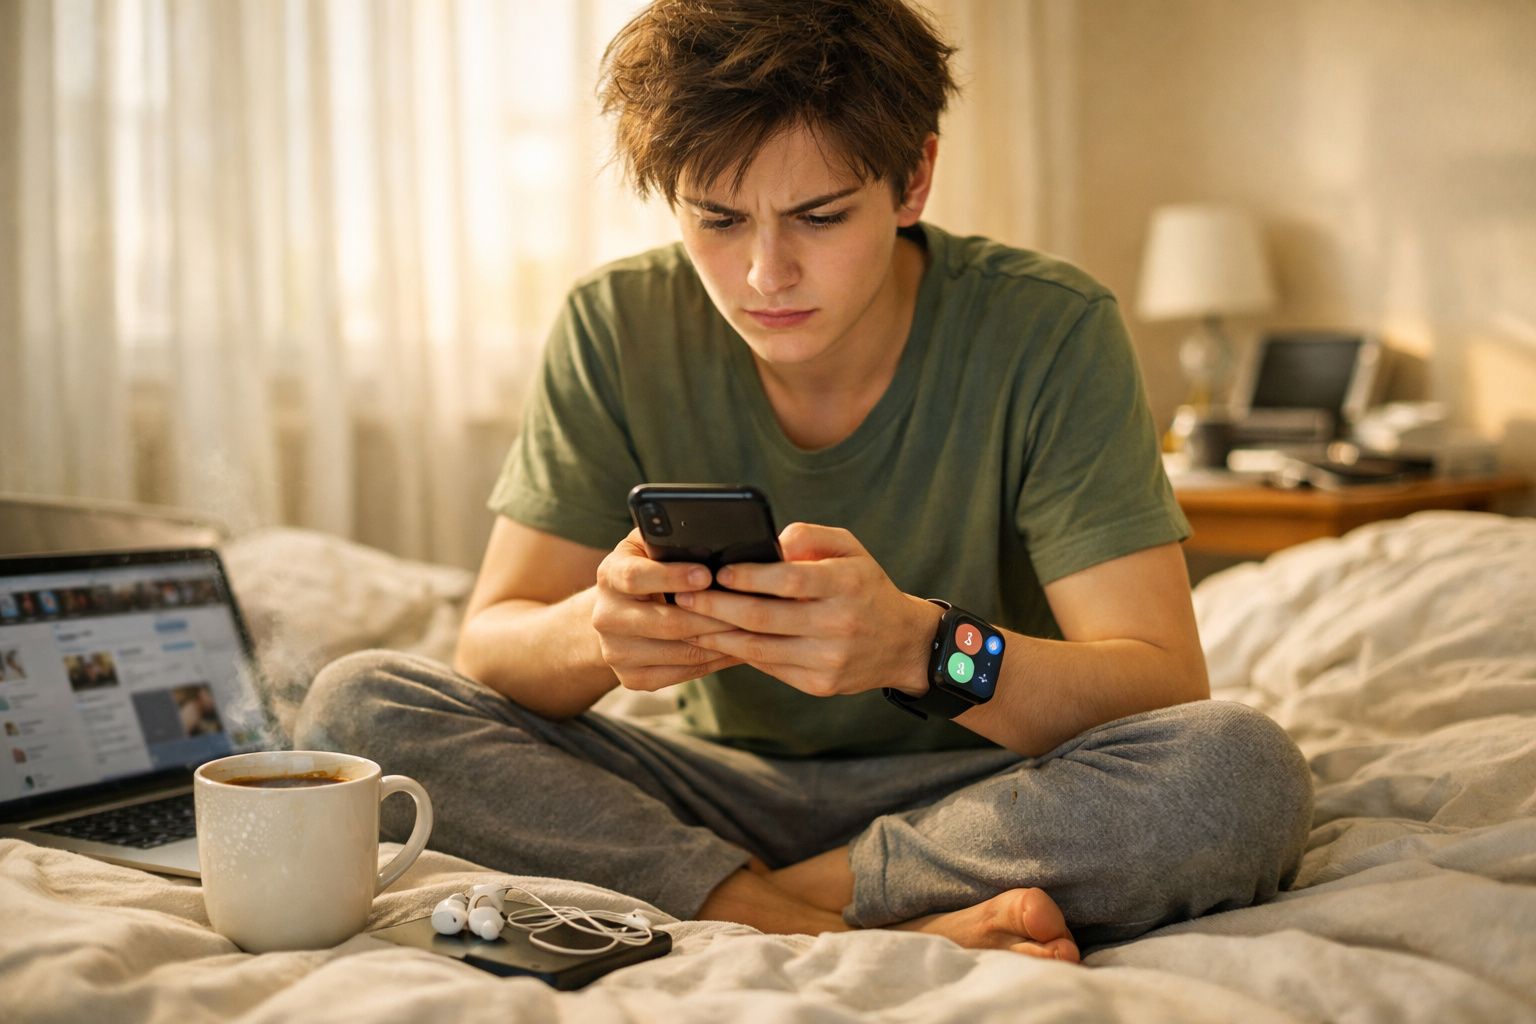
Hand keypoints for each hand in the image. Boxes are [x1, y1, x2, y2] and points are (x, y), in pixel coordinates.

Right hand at [591, 529, 742, 690]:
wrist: (615, 614)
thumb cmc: (646, 571)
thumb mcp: (649, 548)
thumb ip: (671, 542)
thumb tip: (719, 540)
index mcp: (609, 575)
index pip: (636, 577)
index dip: (672, 577)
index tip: (707, 575)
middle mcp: (606, 616)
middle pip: (665, 623)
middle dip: (712, 616)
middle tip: (748, 609)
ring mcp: (615, 652)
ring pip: (679, 652)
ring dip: (719, 643)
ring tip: (750, 630)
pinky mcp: (630, 678)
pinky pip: (680, 675)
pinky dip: (712, 663)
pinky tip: (734, 650)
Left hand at [678, 523, 940, 697]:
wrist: (902, 644)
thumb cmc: (865, 587)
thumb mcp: (850, 549)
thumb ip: (810, 536)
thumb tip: (767, 543)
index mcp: (847, 584)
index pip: (790, 581)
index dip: (749, 577)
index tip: (716, 571)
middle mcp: (840, 624)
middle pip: (765, 618)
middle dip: (717, 607)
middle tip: (684, 596)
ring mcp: (829, 659)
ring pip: (760, 649)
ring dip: (718, 635)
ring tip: (689, 620)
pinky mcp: (820, 685)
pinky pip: (769, 667)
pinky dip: (739, 653)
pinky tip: (718, 640)